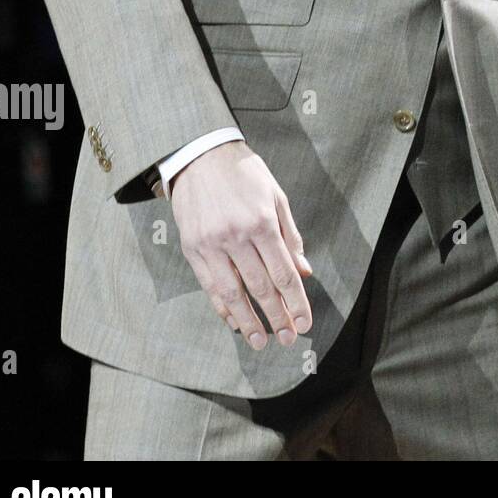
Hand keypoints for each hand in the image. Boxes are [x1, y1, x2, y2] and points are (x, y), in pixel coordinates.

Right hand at [171, 142, 312, 349]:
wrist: (201, 155)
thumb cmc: (245, 174)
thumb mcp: (276, 196)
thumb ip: (290, 236)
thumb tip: (304, 271)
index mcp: (262, 222)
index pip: (283, 273)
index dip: (295, 302)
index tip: (305, 323)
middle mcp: (236, 237)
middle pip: (261, 287)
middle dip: (277, 317)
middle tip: (288, 339)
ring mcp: (211, 245)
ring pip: (233, 293)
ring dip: (249, 321)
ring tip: (261, 342)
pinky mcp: (192, 249)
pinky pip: (209, 286)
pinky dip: (222, 307)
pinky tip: (234, 321)